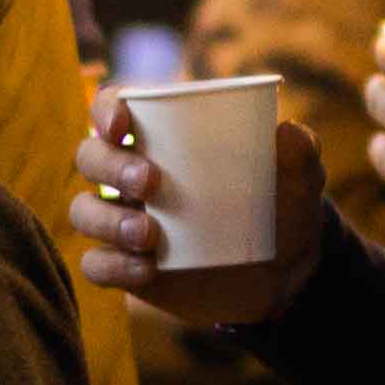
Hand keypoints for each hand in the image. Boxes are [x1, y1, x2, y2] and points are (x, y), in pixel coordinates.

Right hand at [66, 93, 327, 328]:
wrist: (283, 277)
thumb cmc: (282, 209)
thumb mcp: (299, 181)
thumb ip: (300, 154)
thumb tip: (288, 132)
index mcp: (162, 137)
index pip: (113, 107)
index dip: (106, 109)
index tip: (124, 124)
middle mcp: (131, 174)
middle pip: (90, 157)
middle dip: (110, 166)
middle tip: (151, 182)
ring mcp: (123, 221)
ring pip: (84, 211)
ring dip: (108, 219)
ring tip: (150, 235)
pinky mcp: (124, 266)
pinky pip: (96, 264)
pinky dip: (114, 266)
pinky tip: (147, 270)